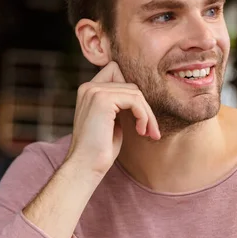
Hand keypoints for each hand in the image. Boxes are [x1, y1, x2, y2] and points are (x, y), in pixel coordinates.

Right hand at [66, 61, 160, 177]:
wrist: (86, 166)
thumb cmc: (100, 150)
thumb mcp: (111, 122)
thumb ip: (120, 106)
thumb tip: (139, 98)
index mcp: (89, 91)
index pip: (116, 72)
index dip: (132, 92)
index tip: (140, 116)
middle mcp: (89, 87)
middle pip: (130, 84)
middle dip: (144, 107)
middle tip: (151, 129)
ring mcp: (95, 92)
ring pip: (135, 92)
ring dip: (147, 114)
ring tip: (147, 132)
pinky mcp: (103, 100)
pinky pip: (135, 100)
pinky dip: (143, 116)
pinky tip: (141, 131)